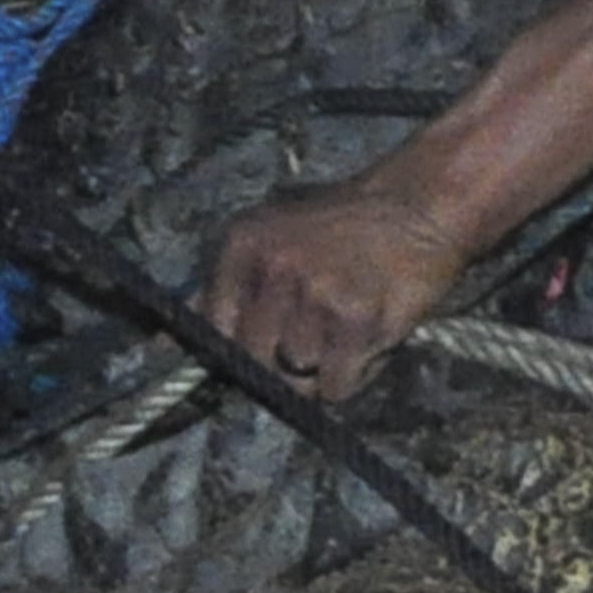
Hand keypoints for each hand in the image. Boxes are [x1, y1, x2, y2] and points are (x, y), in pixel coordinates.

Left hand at [205, 168, 478, 401]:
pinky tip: (367, 340)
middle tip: (319, 335)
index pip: (212, 331)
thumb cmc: (346, 227)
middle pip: (254, 363)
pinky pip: (337, 388)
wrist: (420, 204)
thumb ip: (227, 287)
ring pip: (297, 380)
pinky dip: (354, 377)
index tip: (261, 351)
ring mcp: (315, 296)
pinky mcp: (355, 323)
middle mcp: (273, 269)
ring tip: (346, 331)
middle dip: (283, 365)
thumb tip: (172, 337)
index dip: (236, 352)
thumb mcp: (274, 236)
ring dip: (323, 371)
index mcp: (243, 246)